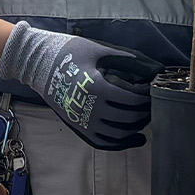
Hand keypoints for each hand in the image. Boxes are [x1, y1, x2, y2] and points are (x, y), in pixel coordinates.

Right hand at [0, 22, 157, 149]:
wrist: (39, 66)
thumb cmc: (69, 53)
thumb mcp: (99, 51)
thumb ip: (129, 60)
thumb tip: (156, 67)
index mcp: (99, 88)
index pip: (134, 99)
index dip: (148, 95)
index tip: (154, 88)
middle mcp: (92, 110)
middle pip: (130, 117)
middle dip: (146, 110)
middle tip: (155, 101)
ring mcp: (84, 122)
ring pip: (120, 133)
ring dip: (137, 126)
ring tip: (147, 116)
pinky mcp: (79, 128)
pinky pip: (105, 143)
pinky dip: (123, 143)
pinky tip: (136, 137)